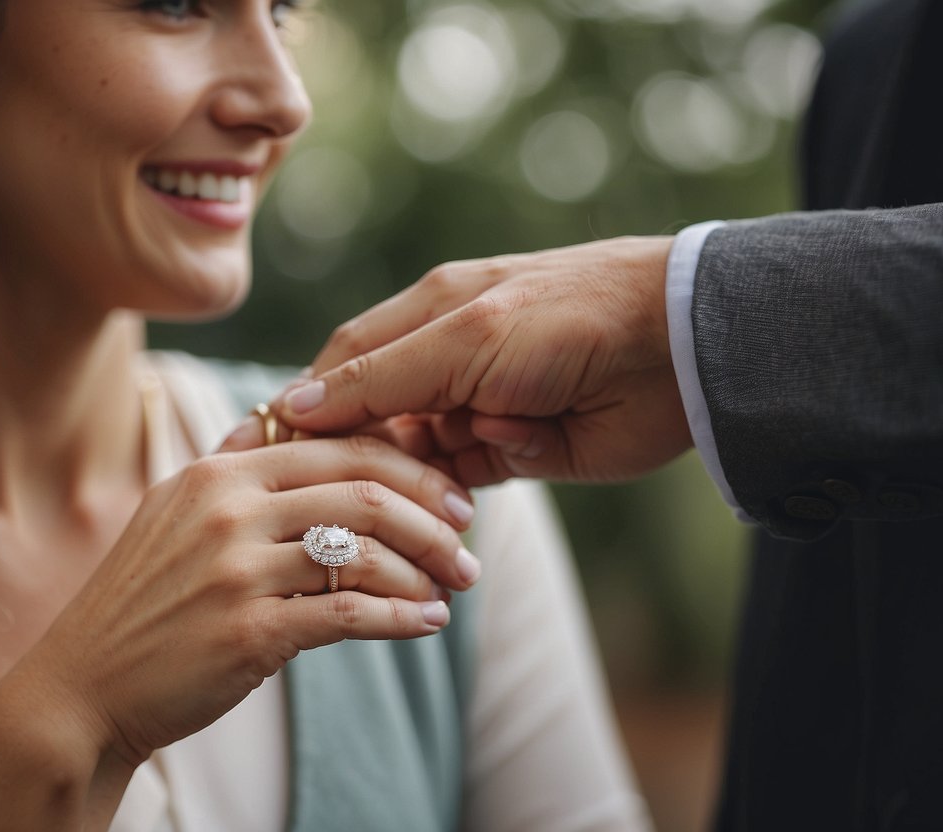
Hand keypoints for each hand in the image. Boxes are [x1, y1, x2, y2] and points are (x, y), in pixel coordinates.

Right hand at [16, 436, 479, 765]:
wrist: (80, 687)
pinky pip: (350, 615)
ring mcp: (235, 569)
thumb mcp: (175, 512)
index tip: (448, 494)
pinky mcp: (246, 632)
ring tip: (453, 590)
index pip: (339, 445)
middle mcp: (227, 508)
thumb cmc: (143, 601)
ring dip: (425, 573)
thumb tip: (296, 423)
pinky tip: (426, 624)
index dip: (409, 467)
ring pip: (364, 552)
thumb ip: (237, 467)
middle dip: (432, 517)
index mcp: (218, 470)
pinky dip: (402, 618)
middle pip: (363, 491)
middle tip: (467, 544)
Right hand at [274, 236, 691, 484]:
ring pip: (422, 457)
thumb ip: (374, 378)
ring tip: (474, 443)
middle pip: (378, 419)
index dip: (305, 410)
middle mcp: (445, 361)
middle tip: (349, 483)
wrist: (677, 349)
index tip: (266, 456)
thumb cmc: (563, 319)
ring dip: (436, 466)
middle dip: (371, 450)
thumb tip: (288, 408)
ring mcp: (480, 408)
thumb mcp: (458, 339)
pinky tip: (525, 437)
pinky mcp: (518, 451)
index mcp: (424, 315)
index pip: (342, 368)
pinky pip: (474, 476)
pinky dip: (492, 466)